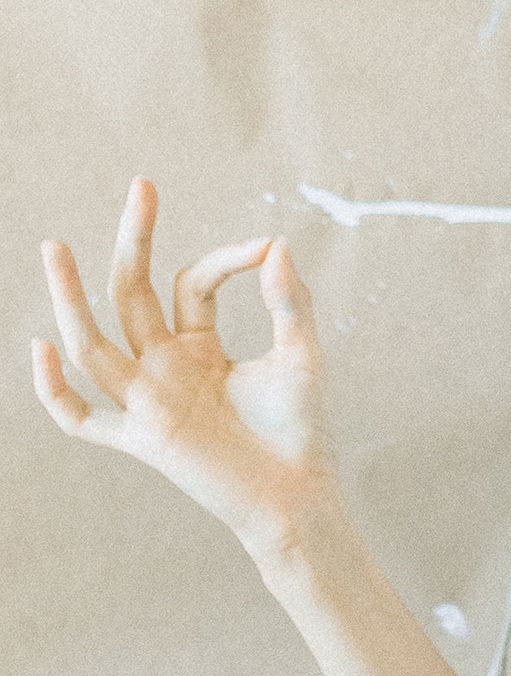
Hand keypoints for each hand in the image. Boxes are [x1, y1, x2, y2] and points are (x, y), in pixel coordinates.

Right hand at [30, 177, 333, 556]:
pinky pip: (83, 419)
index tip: (266, 248)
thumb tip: (276, 243)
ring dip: (71, 297)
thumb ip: (288, 301)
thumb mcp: (300, 352)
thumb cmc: (298, 425)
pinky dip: (57, 390)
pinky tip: (45, 347)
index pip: (192, 282)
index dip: (226, 258)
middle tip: (142, 185)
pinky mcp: (143, 439)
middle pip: (132, 293)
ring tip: (53, 246)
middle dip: (134, 240)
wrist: (297, 490)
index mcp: (198, 345)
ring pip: (94, 341)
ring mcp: (148, 400)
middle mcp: (164, 366)